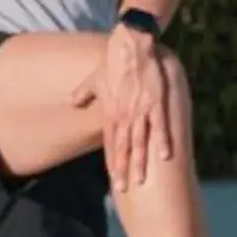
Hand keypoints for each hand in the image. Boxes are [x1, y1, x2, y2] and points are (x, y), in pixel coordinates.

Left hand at [70, 26, 181, 190]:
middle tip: (124, 187)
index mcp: (110, 113)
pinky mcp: (155, 102)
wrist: (129, 48)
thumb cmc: (111, 63)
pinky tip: (165, 156)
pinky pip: (160, 125)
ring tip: (141, 179)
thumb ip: (82, 93)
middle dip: (124, 168)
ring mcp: (140, 110)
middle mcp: (124, 116)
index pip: (111, 143)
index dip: (112, 161)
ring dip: (140, 161)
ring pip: (139, 141)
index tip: (114, 178)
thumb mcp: (93, 80)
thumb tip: (71, 102)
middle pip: (123, 147)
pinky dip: (162, 141)